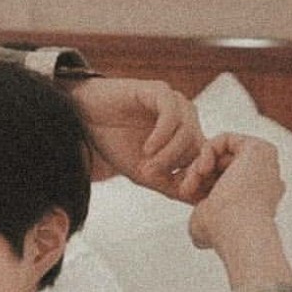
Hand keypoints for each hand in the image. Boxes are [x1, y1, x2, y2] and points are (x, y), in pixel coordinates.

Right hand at [68, 77, 214, 202]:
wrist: (85, 119)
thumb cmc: (115, 143)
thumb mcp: (143, 173)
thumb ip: (170, 185)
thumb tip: (197, 201)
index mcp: (186, 136)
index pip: (207, 158)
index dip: (200, 177)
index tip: (183, 192)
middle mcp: (185, 118)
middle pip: (199, 146)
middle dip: (182, 167)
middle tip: (157, 178)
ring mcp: (174, 103)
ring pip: (188, 131)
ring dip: (170, 154)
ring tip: (148, 165)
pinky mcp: (159, 91)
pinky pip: (172, 113)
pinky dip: (162, 135)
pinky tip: (147, 148)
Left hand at [188, 134, 283, 248]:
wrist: (235, 229)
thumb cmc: (221, 232)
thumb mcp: (207, 226)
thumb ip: (205, 222)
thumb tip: (200, 238)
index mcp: (257, 198)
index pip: (222, 181)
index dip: (201, 185)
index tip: (187, 196)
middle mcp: (264, 179)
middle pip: (221, 165)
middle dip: (198, 174)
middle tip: (186, 188)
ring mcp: (265, 164)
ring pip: (222, 153)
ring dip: (200, 164)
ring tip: (193, 181)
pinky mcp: (260, 148)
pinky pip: (226, 139)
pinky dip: (208, 150)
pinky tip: (202, 169)